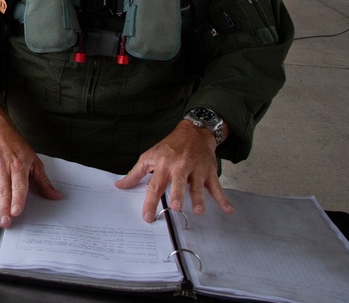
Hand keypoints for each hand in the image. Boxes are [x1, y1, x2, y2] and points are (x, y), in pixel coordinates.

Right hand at [0, 103, 62, 226]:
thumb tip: (56, 196)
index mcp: (18, 167)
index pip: (18, 186)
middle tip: (5, 223)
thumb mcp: (34, 160)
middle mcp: (3, 171)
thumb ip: (43, 181)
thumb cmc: (16, 146)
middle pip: (3, 192)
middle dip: (3, 208)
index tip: (16, 211)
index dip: (17, 199)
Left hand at [115, 120, 233, 222]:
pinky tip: (228, 210)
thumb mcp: (150, 156)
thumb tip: (119, 186)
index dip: (150, 201)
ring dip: (199, 198)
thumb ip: (135, 173)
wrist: (194, 132)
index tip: (147, 216)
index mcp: (163, 165)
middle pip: (178, 183)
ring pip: (198, 186)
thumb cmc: (170, 147)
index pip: (155, 185)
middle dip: (178, 195)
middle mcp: (180, 167)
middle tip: (177, 208)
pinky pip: (217, 187)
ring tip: (199, 211)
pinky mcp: (209, 172)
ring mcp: (196, 170)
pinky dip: (223, 199)